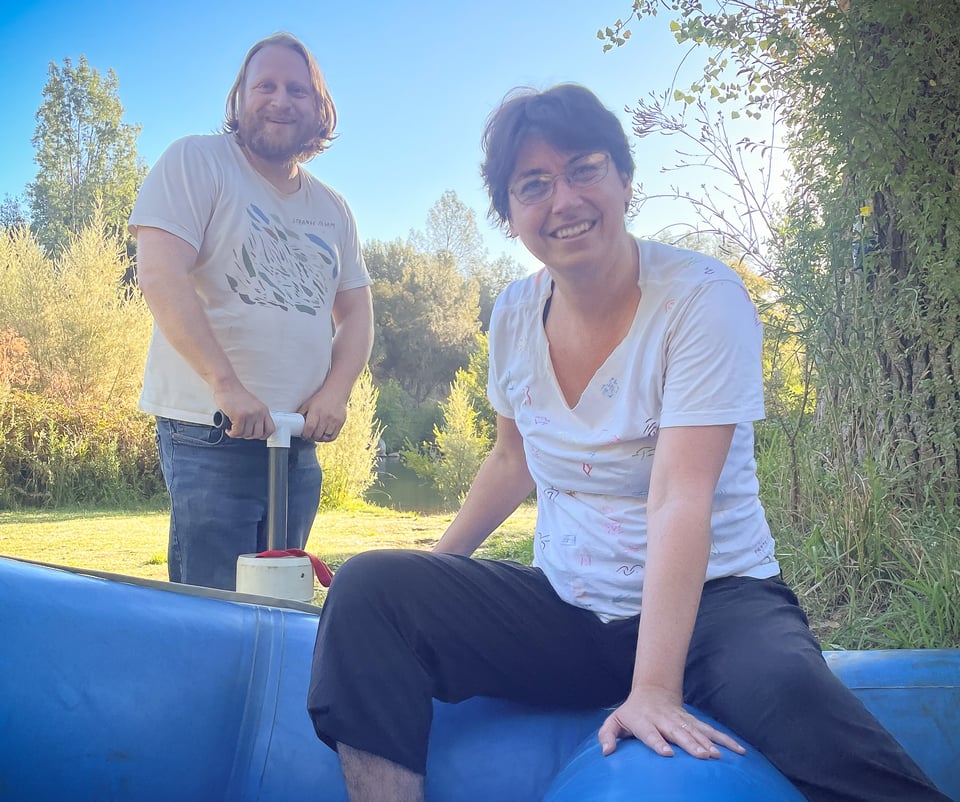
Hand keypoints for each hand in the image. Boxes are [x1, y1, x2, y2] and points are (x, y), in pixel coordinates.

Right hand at [213, 384, 274, 439]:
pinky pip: (237, 432)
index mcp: (264, 410)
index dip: (263, 436)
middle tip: (240, 431)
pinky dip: (231, 433)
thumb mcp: (253, 405)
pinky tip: (229, 429)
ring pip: (246, 434)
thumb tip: (256, 429)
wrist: (227, 385)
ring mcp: (250, 414)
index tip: (255, 436)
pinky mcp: (239, 416)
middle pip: (257, 434)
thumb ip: (257, 415)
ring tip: (233, 428)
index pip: (271, 429)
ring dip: (238, 434)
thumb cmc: (236, 394)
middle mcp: (259, 413)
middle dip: (247, 436)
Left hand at [298, 388, 347, 442]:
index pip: (309, 427)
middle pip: (317, 434)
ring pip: (325, 437)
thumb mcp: (308, 404)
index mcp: (315, 411)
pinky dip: (327, 439)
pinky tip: (324, 436)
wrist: (336, 393)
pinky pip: (333, 436)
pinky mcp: (340, 422)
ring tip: (316, 436)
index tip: (304, 435)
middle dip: (311, 438)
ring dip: (319, 438)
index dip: (305, 434)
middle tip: (309, 436)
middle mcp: (325, 416)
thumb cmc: (321, 399)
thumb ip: (301, 413)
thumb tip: (294, 424)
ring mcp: (334, 420)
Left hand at [597, 685, 744, 759]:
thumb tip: (606, 751)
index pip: (651, 733)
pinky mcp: (693, 721)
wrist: (652, 691)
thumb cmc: (631, 713)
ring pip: (696, 731)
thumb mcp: (614, 721)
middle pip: (678, 733)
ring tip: (717, 756)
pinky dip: (725, 740)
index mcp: (644, 721)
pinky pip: (710, 730)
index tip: (667, 753)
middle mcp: (664, 720)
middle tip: (702, 756)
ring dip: (707, 743)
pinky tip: (739, 750)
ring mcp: (680, 720)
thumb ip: (608, 735)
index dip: (659, 742)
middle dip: (690, 744)